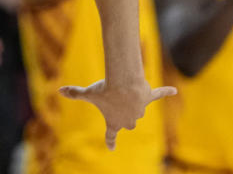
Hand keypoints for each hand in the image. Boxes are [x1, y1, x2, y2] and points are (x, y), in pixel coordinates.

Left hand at [59, 79, 175, 149]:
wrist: (123, 84)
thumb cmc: (105, 91)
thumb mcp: (87, 93)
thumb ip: (74, 93)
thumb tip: (59, 89)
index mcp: (114, 122)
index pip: (111, 135)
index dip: (110, 141)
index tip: (110, 147)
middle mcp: (129, 120)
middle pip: (127, 121)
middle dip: (123, 112)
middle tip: (115, 100)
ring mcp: (140, 110)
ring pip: (137, 106)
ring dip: (131, 98)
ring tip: (122, 87)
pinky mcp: (149, 98)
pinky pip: (158, 95)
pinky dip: (165, 93)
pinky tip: (173, 90)